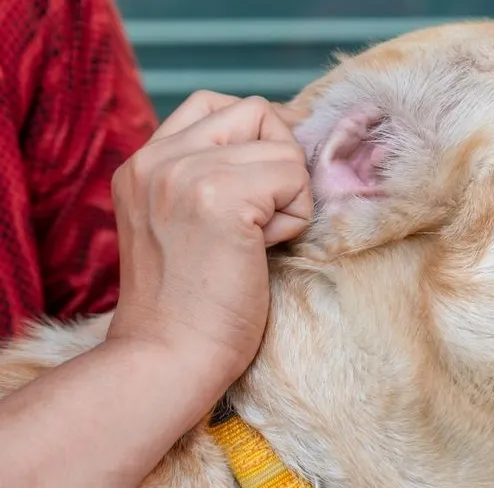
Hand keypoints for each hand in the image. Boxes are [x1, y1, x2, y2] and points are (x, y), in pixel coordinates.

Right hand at [107, 90, 311, 380]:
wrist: (169, 358)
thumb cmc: (192, 305)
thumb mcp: (184, 223)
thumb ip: (212, 176)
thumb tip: (283, 138)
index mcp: (142, 163)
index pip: (216, 104)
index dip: (258, 138)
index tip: (266, 188)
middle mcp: (157, 159)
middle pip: (256, 112)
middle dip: (280, 161)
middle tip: (262, 219)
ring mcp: (185, 173)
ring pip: (283, 145)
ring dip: (289, 196)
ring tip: (257, 241)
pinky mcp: (220, 196)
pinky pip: (295, 176)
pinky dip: (295, 217)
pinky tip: (264, 250)